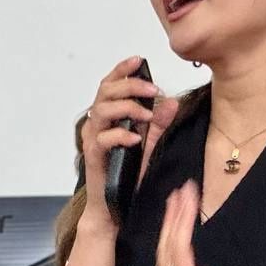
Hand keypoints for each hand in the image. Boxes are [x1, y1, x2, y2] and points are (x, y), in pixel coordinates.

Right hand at [80, 55, 178, 230]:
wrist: (114, 206)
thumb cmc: (127, 173)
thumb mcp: (149, 144)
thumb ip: (158, 123)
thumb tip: (172, 102)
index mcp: (109, 116)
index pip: (111, 85)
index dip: (122, 70)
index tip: (138, 59)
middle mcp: (97, 124)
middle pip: (105, 92)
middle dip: (129, 86)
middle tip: (153, 90)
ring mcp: (93, 140)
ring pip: (101, 111)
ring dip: (126, 108)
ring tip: (147, 114)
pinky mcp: (93, 157)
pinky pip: (102, 139)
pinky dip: (120, 135)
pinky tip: (136, 138)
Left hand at [156, 181, 253, 265]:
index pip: (179, 250)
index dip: (182, 221)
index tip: (190, 197)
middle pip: (168, 246)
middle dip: (174, 215)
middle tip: (184, 188)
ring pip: (164, 251)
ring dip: (170, 223)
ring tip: (177, 199)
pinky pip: (167, 258)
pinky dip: (170, 237)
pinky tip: (176, 226)